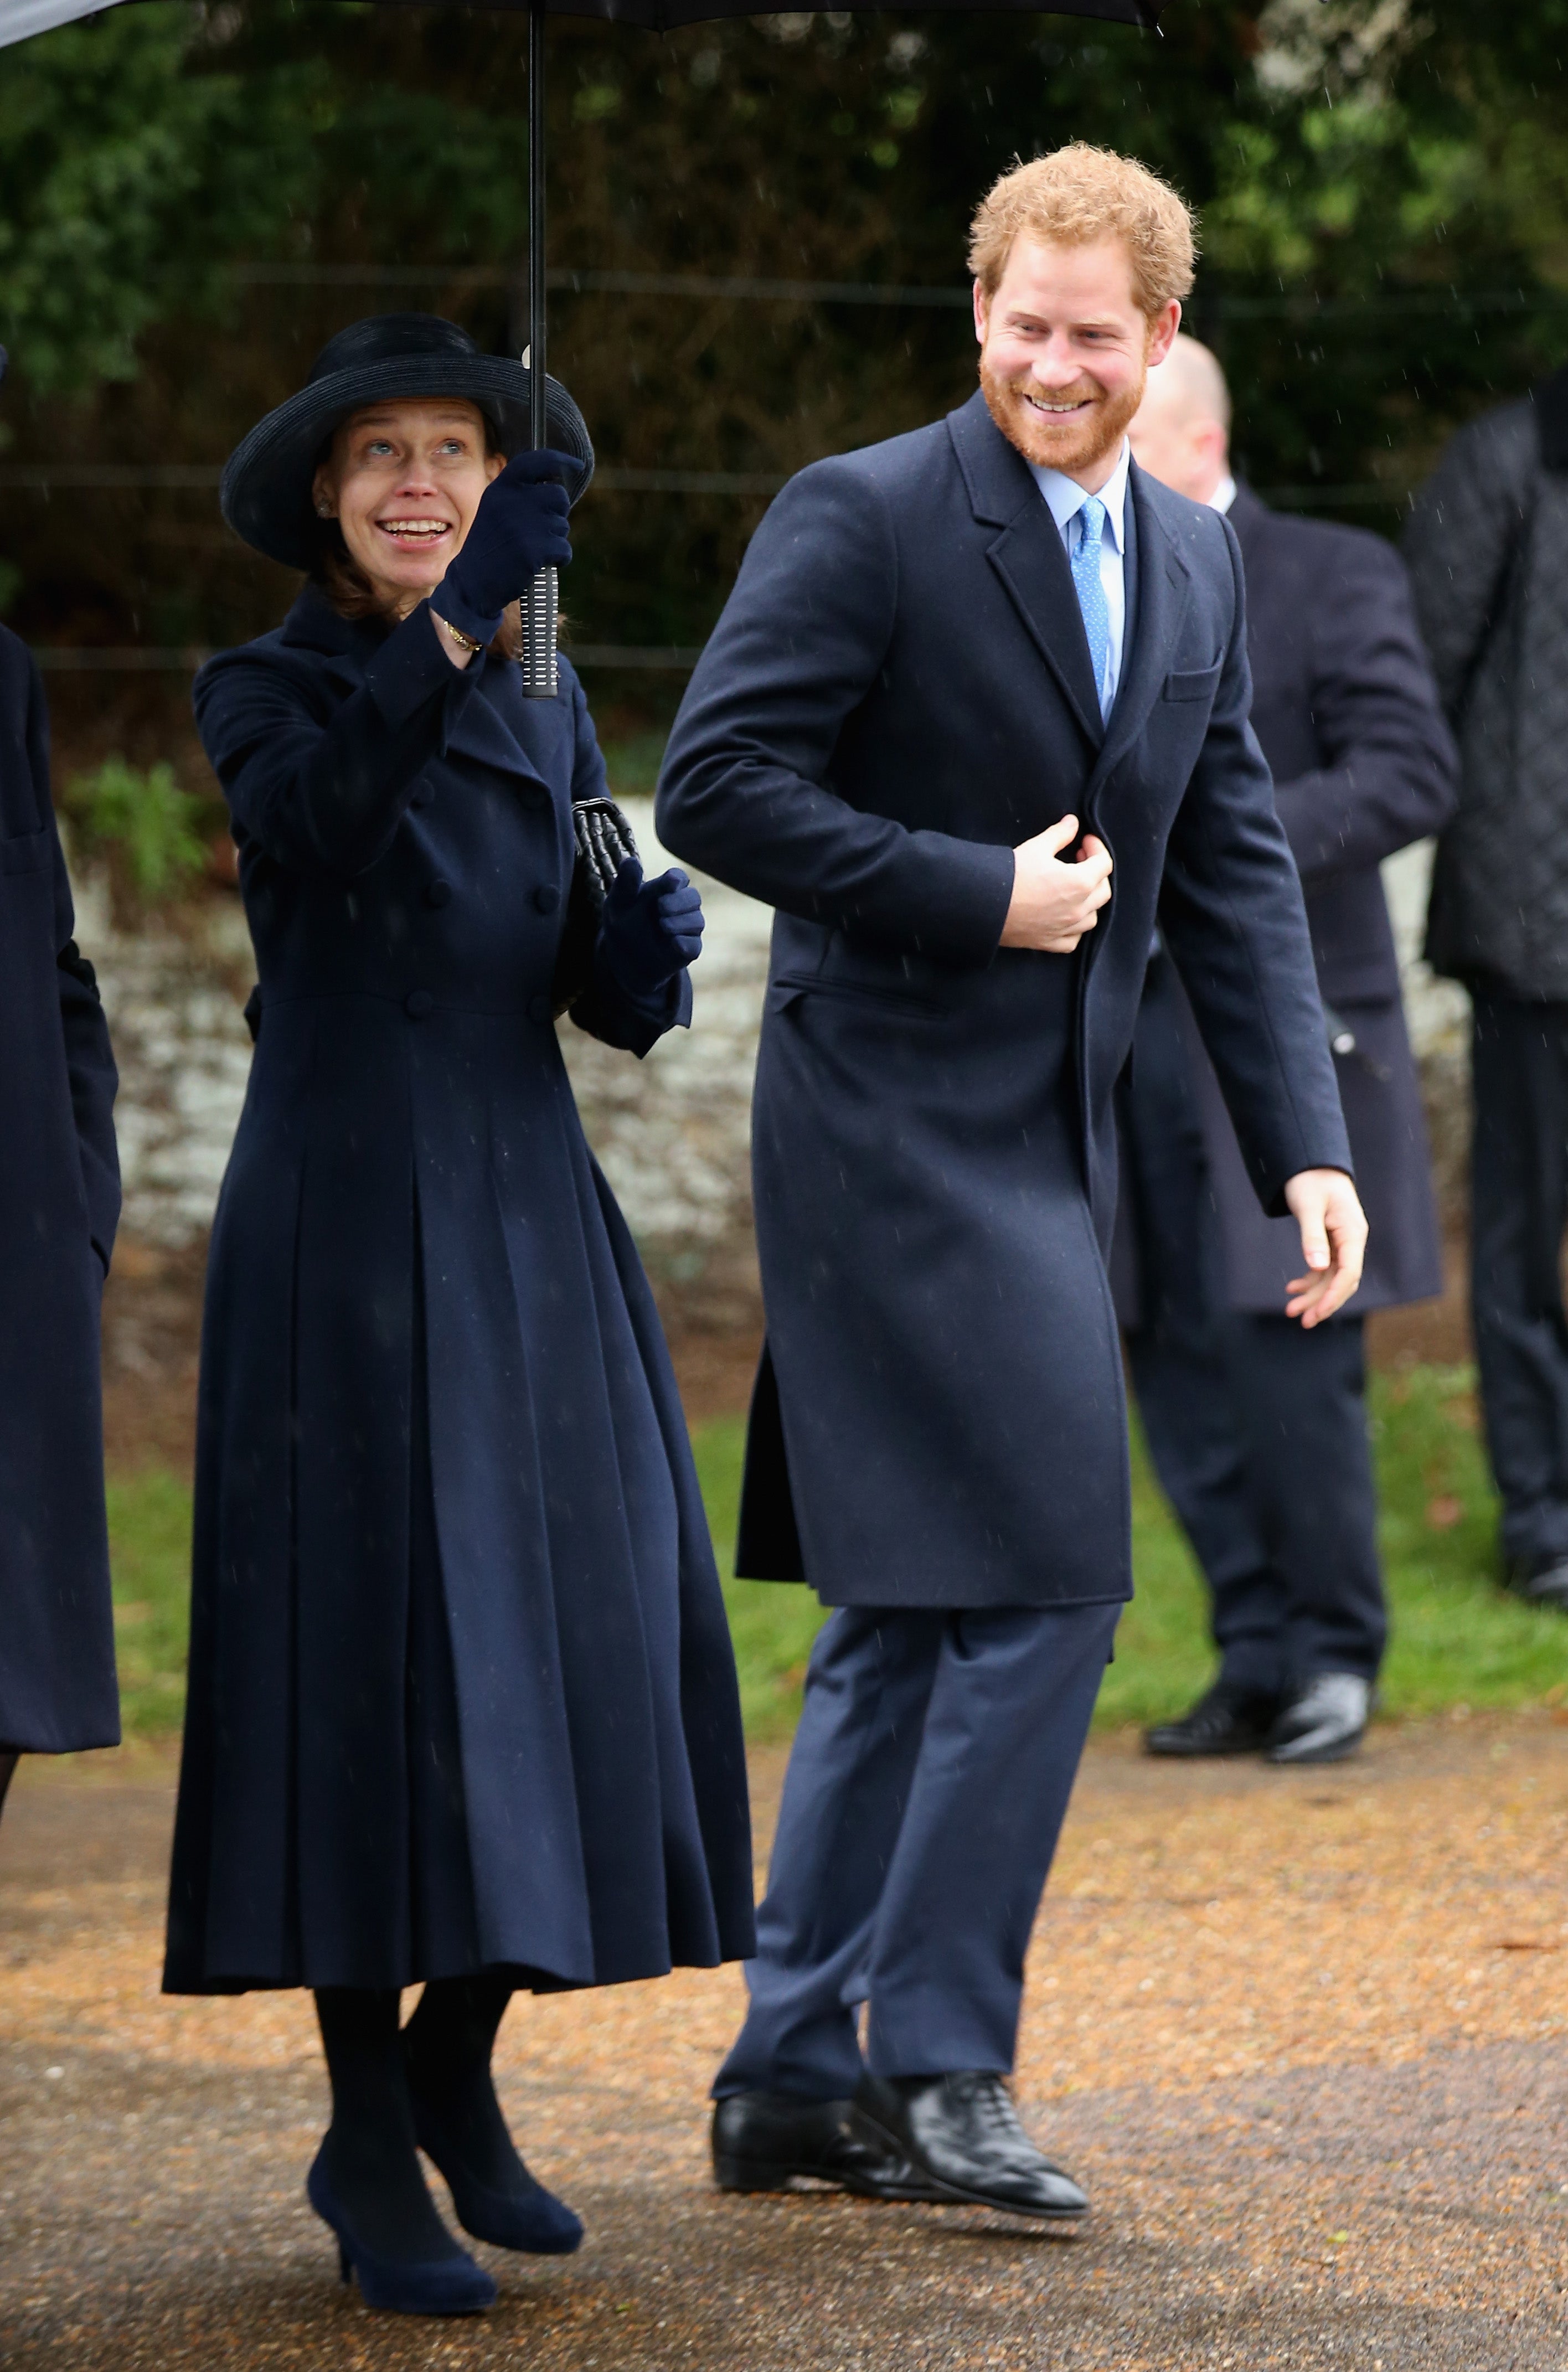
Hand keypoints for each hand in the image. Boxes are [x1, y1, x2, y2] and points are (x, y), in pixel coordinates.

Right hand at [432, 449, 574, 644]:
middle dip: (557, 514)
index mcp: (501, 488)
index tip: (576, 466)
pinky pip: (564, 549)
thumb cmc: (491, 546)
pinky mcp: (533, 550)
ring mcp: (522, 525)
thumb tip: (557, 491)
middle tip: (541, 531)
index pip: (535, 462)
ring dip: (555, 540)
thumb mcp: (496, 510)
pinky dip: (560, 559)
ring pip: (562, 525)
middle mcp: (511, 502)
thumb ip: (520, 496)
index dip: (559, 460)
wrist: (473, 583)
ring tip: (533, 550)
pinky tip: (543, 564)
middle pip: (558, 496)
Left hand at [599, 858, 704, 999]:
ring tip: (662, 925)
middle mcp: (680, 907)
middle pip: (693, 897)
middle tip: (660, 907)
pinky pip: (694, 946)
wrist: (624, 960)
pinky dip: (685, 944)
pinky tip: (674, 943)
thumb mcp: (617, 903)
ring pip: (697, 921)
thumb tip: (631, 860)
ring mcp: (686, 929)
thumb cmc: (623, 924)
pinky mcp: (688, 950)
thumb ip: (625, 883)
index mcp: (664, 890)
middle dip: (679, 901)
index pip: (678, 878)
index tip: (670, 883)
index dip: (676, 879)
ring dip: (680, 922)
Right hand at [999, 815, 1111, 952]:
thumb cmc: (1011, 875)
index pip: (1104, 864)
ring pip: (1092, 917)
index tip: (1084, 841)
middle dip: (1096, 872)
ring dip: (1089, 901)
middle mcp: (1079, 909)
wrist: (985, 905)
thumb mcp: (1037, 847)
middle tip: (1079, 860)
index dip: (1096, 848)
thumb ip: (1059, 834)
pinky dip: (1075, 929)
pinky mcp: (1050, 943)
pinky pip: (1073, 939)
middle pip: (1103, 890)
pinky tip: (1065, 917)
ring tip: (1074, 889)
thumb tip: (1072, 823)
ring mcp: (1066, 928)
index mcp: (1080, 882)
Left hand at [1283, 1168, 1367, 1326]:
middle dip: (1323, 1302)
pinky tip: (1292, 1289)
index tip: (1318, 1312)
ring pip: (1331, 1278)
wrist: (1310, 1163)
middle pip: (1342, 1280)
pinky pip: (1322, 1269)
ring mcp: (1342, 1243)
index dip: (1334, 1295)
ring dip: (1313, 1295)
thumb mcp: (1309, 1207)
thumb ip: (1312, 1236)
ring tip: (1290, 1309)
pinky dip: (1309, 1280)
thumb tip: (1317, 1267)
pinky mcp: (1330, 1243)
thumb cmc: (1310, 1181)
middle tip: (1302, 1321)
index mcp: (1353, 1233)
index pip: (1349, 1272)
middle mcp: (1351, 1241)